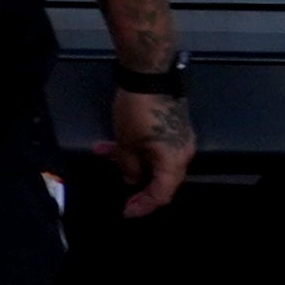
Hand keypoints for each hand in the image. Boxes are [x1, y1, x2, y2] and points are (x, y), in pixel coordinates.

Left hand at [107, 85, 193, 218]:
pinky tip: (110, 143)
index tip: (126, 211)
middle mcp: (182, 153)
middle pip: (160, 179)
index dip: (143, 206)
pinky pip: (153, 146)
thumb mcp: (126, 142)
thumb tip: (131, 179)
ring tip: (102, 154)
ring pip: (152, 160)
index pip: (162, 194)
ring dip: (128, 160)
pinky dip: (135, 148)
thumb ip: (128, 166)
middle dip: (136, 185)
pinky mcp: (171, 126)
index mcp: (174, 161)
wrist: (150, 73)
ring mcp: (178, 139)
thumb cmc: (138, 111)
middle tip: (120, 194)